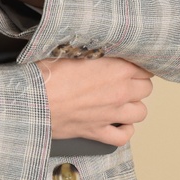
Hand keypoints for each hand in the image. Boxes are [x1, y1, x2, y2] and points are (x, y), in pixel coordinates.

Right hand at [34, 56, 152, 145]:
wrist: (32, 100)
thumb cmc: (47, 73)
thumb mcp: (71, 49)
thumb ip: (92, 48)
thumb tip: (97, 42)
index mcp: (117, 68)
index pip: (145, 67)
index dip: (136, 64)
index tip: (128, 63)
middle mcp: (119, 92)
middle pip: (146, 88)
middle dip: (138, 83)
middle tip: (124, 80)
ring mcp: (111, 114)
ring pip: (141, 112)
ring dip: (134, 106)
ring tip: (122, 101)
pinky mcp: (98, 132)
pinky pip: (123, 136)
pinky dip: (124, 131)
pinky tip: (117, 123)